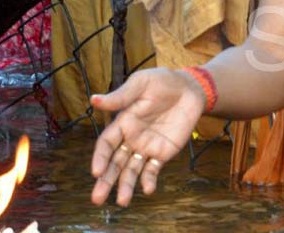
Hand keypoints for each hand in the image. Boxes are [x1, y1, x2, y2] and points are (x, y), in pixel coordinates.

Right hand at [89, 68, 206, 206]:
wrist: (189, 88)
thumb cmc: (162, 81)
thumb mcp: (141, 84)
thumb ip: (120, 97)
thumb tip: (94, 99)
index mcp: (122, 122)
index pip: (106, 144)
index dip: (100, 157)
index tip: (96, 171)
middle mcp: (131, 138)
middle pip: (115, 163)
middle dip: (106, 180)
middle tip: (97, 199)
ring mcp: (147, 147)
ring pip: (132, 170)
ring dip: (126, 185)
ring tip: (122, 202)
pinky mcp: (163, 152)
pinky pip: (153, 168)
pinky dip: (149, 179)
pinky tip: (147, 189)